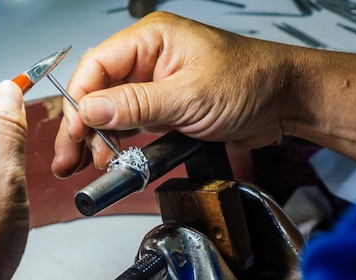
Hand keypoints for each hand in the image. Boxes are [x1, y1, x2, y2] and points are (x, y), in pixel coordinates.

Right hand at [52, 11, 294, 176]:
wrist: (286, 102)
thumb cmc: (252, 82)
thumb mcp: (189, 96)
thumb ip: (136, 105)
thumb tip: (91, 110)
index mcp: (151, 40)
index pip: (97, 66)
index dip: (79, 100)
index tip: (74, 132)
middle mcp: (149, 60)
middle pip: (98, 91)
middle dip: (82, 126)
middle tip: (69, 157)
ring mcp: (156, 86)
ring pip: (112, 111)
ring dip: (99, 138)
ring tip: (90, 165)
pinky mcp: (166, 109)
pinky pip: (133, 124)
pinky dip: (120, 143)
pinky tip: (112, 158)